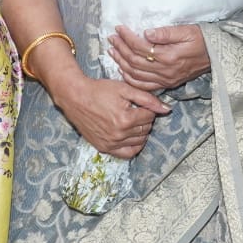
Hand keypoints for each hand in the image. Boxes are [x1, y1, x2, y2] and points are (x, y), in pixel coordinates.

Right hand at [47, 71, 170, 158]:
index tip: (139, 103)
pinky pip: (127, 154)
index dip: (148, 108)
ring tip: (131, 120)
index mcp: (125, 119)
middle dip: (145, 119)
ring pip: (139, 141)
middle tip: (135, 110)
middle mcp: (119, 134)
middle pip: (146, 129)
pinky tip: (131, 136)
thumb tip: (167, 109)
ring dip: (140, 131)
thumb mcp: (125, 89)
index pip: (150, 117)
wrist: (75, 97)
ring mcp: (111, 143)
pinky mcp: (104, 148)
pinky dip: (133, 146)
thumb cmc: (99, 90)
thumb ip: (148, 99)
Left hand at [110, 24, 210, 92]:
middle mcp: (165, 71)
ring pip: (136, 75)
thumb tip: (146, 33)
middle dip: (121, 49)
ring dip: (121, 63)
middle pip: (135, 61)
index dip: (127, 38)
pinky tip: (123, 70)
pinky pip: (143, 85)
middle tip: (111, 38)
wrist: (216, 56)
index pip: (140, 47)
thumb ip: (166, 33)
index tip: (119, 28)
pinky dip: (130, 79)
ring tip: (112, 51)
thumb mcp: (187, 31)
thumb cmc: (202, 40)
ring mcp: (165, 80)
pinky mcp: (167, 84)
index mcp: (169, 56)